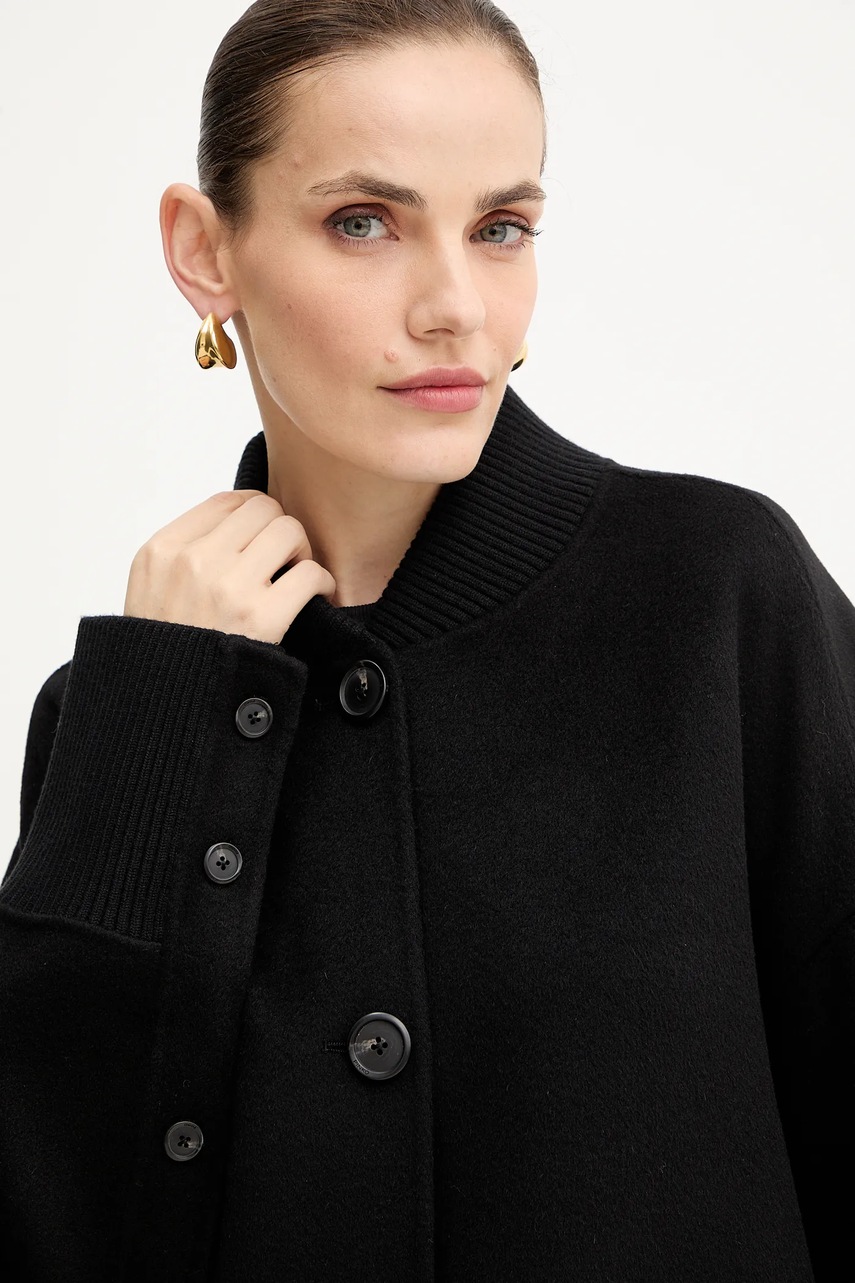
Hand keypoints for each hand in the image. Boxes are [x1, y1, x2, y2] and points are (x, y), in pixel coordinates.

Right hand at [123, 490, 336, 643]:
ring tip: (295, 578)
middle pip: (263, 510)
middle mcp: (193, 561)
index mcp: (162, 550)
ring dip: (302, 553)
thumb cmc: (165, 652)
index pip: (227, 501)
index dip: (255, 514)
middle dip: (280, 531)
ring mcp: (227, 587)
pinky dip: (321, 583)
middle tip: (283, 561)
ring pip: (289, 531)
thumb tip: (241, 525)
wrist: (167, 707)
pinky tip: (314, 598)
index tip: (262, 539)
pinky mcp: (261, 617)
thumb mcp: (149, 590)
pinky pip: (310, 573)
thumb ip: (184, 554)